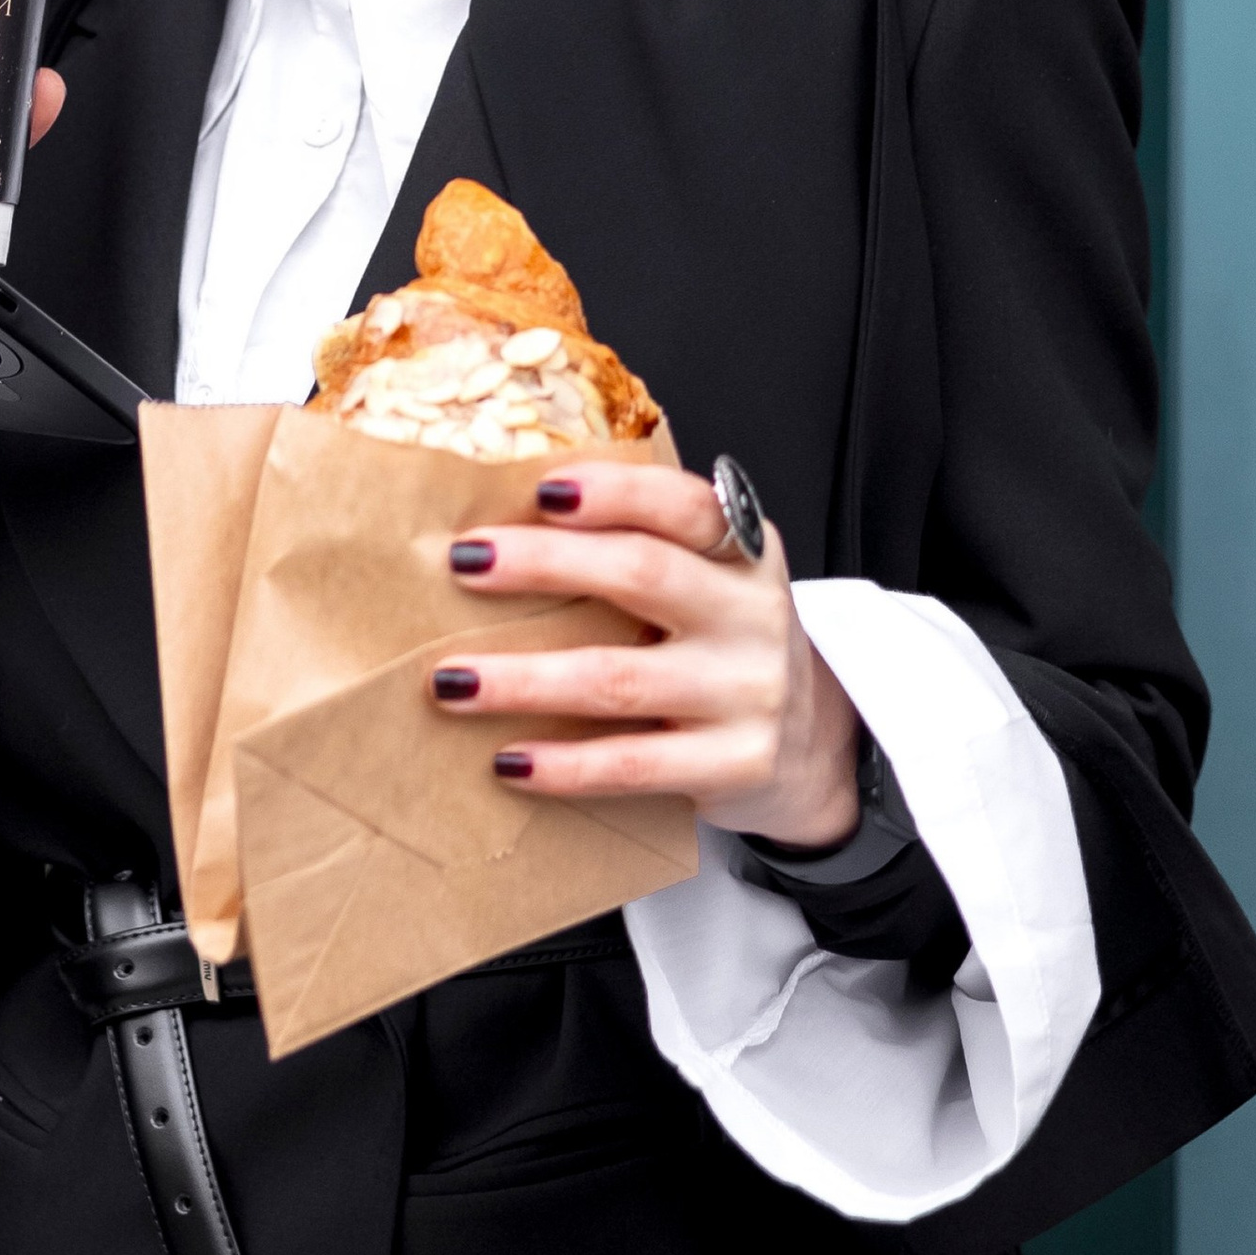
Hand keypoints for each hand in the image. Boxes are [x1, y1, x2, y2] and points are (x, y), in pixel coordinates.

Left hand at [429, 459, 859, 842]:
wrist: (804, 748)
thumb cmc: (717, 646)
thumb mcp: (706, 584)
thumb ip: (639, 550)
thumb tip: (498, 533)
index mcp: (743, 550)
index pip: (685, 504)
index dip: (616, 491)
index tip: (541, 489)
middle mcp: (754, 614)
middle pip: (642, 574)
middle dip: (544, 564)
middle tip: (463, 563)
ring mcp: (750, 692)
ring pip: (619, 678)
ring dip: (524, 679)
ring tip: (451, 680)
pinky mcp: (737, 764)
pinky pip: (634, 764)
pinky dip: (564, 764)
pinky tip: (507, 760)